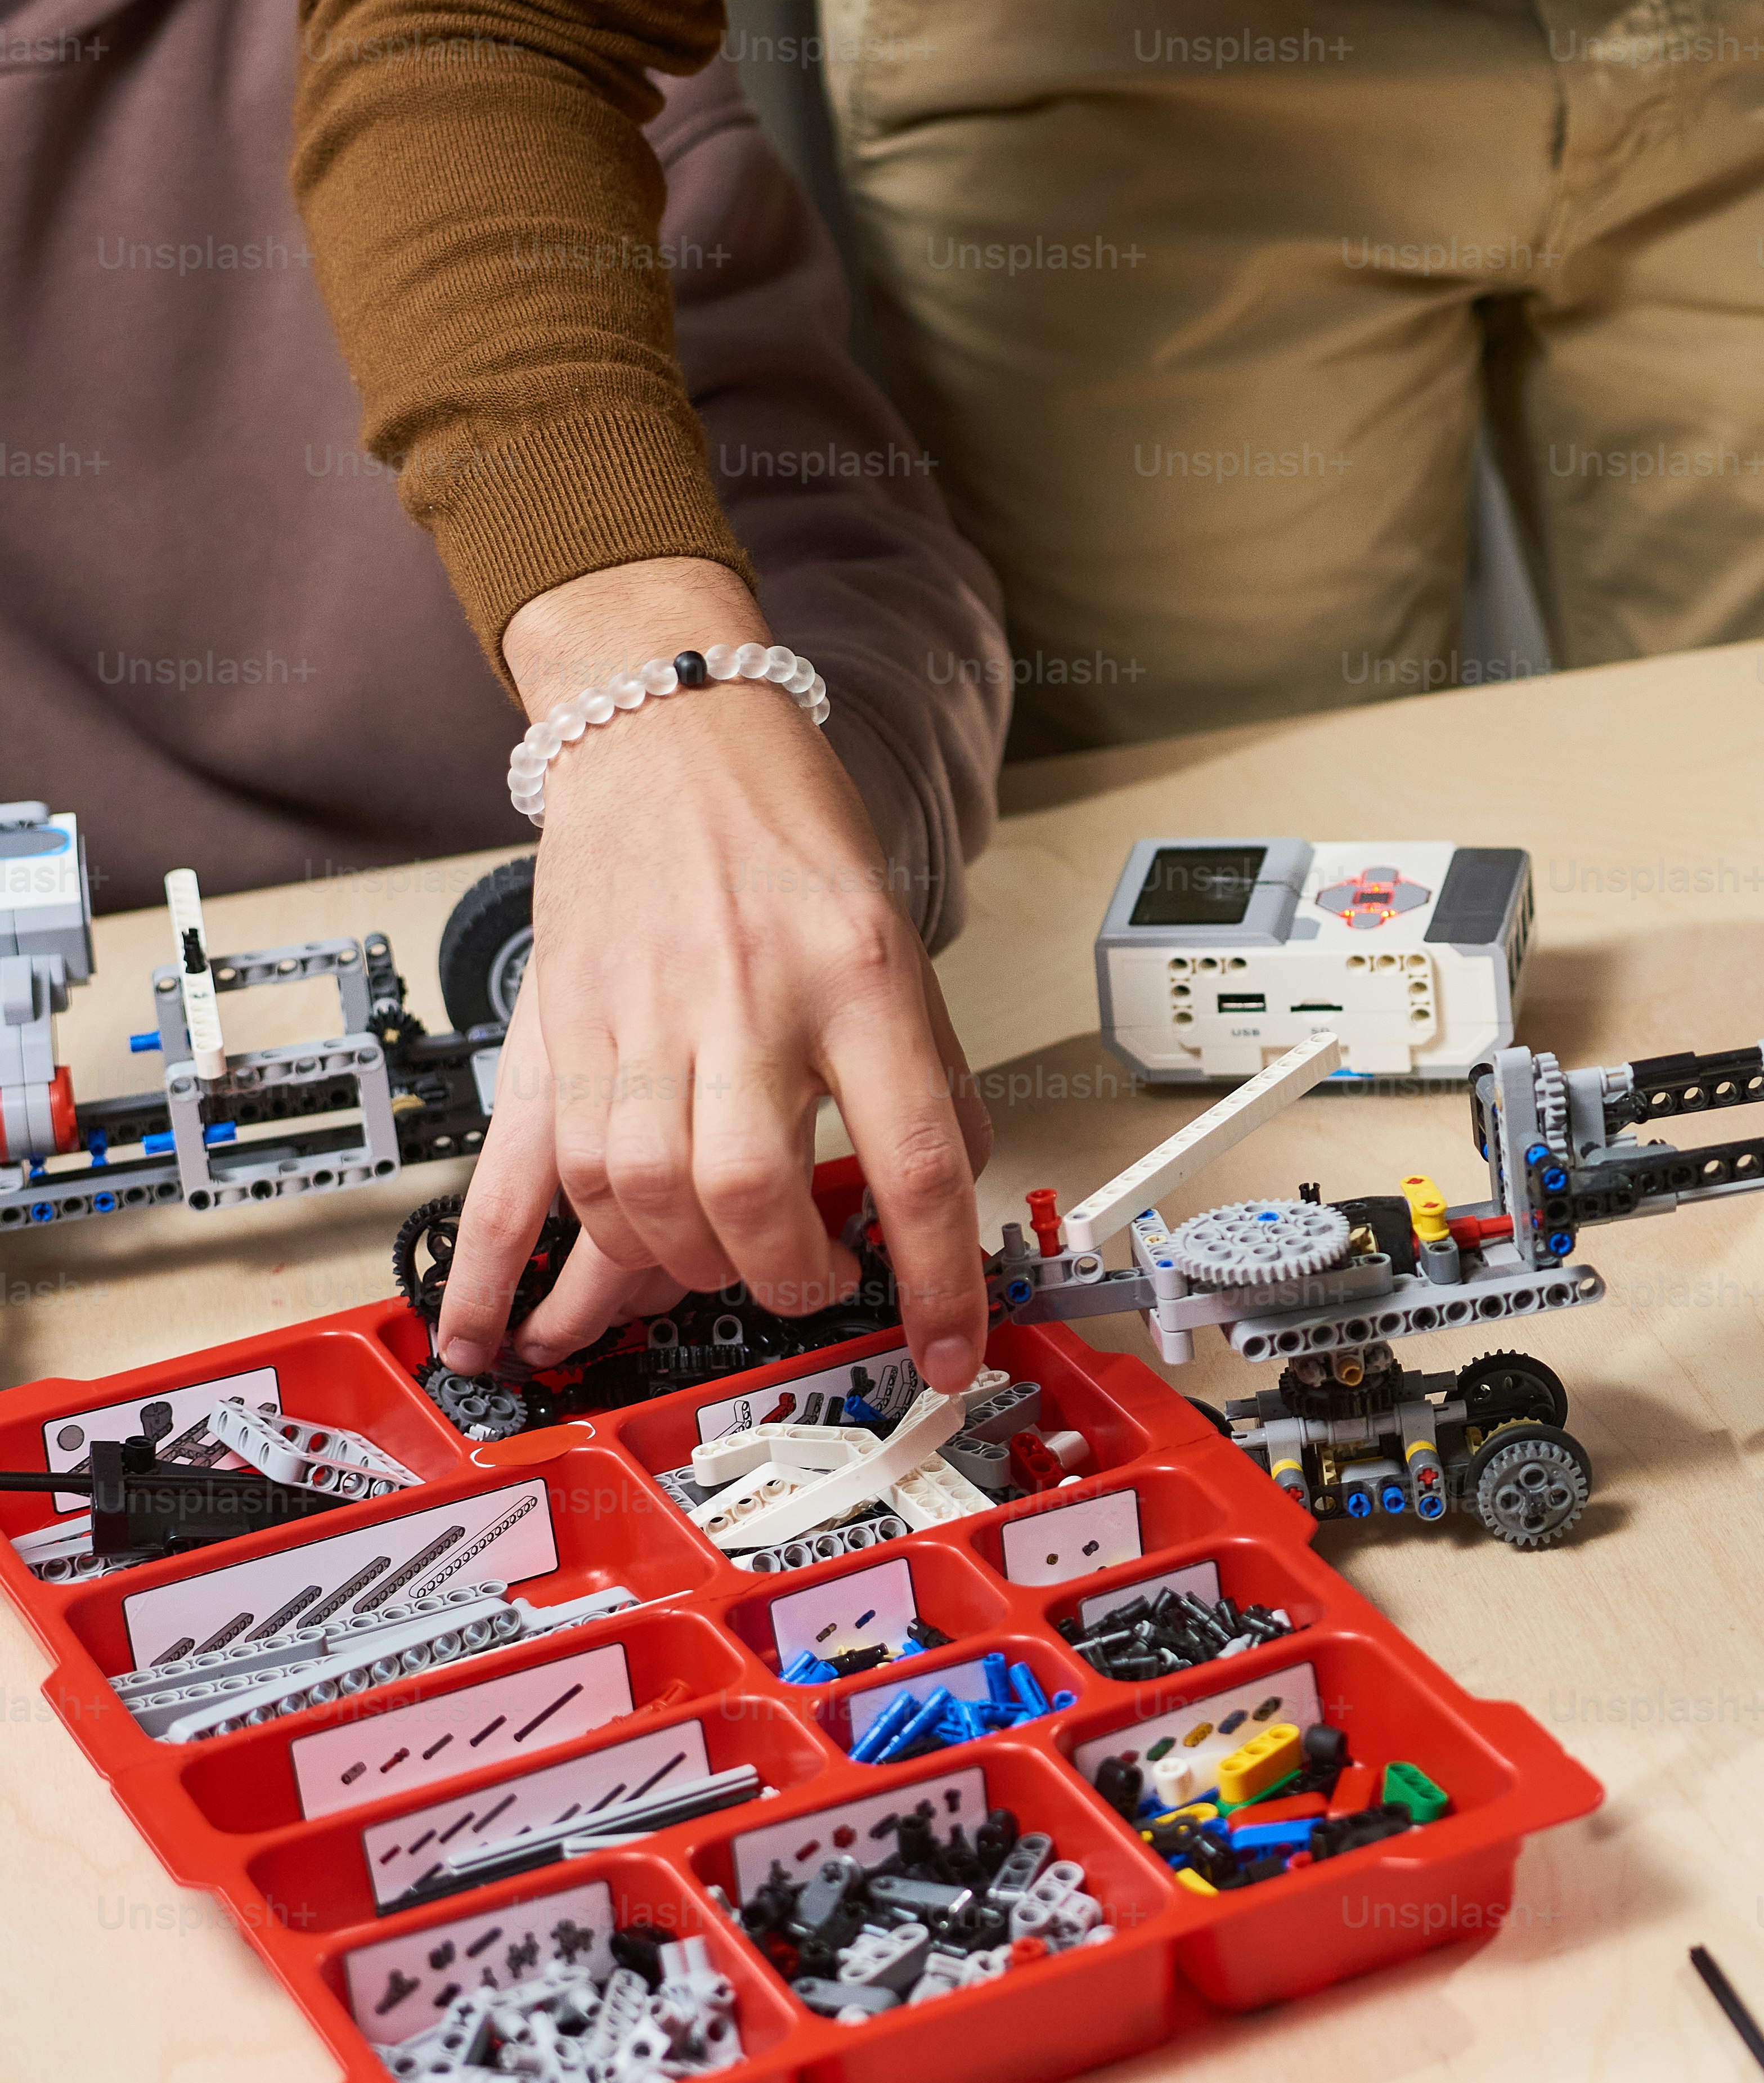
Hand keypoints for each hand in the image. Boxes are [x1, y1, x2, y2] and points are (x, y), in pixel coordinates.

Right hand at [432, 558, 995, 1390]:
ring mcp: (632, 1017)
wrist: (672, 732)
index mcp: (857, 978)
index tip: (950, 1350)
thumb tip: (940, 1200)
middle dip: (786, 1277)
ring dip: (675, 1268)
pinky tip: (495, 1333)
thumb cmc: (791, 832)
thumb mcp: (899, 942)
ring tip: (711, 1273)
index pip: (911, 1161)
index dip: (938, 1277)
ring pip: (634, 1196)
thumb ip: (925, 1074)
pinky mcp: (553, 1029)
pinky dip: (499, 1267)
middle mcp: (742, 1001)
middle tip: (808, 1283)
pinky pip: (514, 1170)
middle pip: (749, 1196)